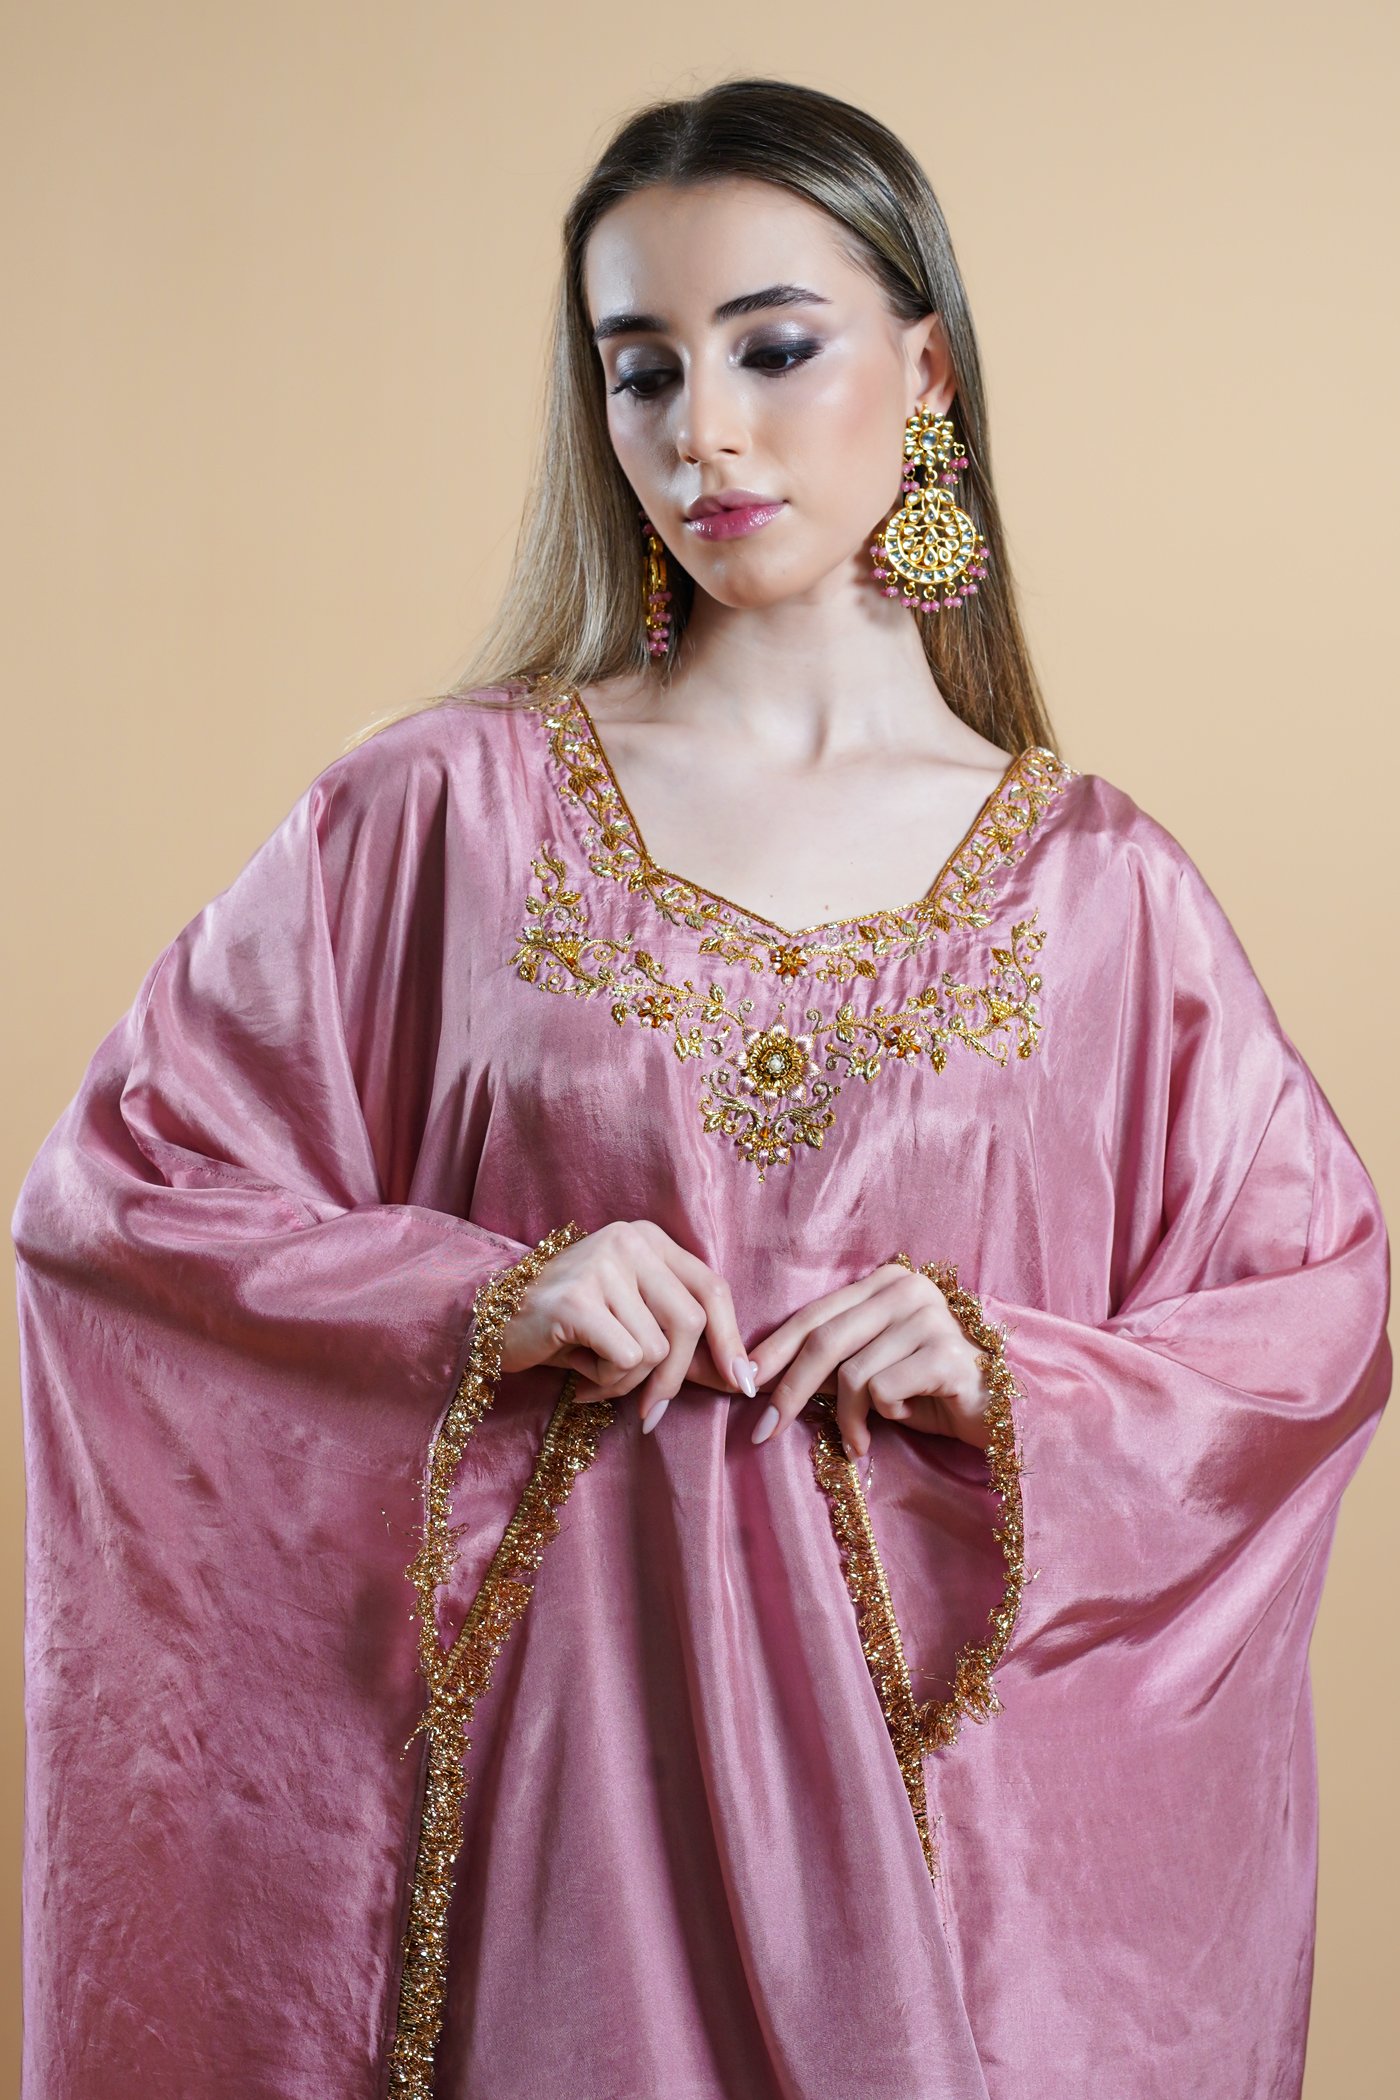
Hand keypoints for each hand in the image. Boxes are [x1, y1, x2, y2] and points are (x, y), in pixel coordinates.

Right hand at [499, 1220, 757, 1430]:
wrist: (489, 1325)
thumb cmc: (568, 1331)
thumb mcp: (631, 1327)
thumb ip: (681, 1345)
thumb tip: (740, 1376)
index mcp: (648, 1239)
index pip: (711, 1288)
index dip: (731, 1340)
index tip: (741, 1383)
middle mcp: (628, 1240)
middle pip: (690, 1321)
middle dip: (676, 1378)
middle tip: (650, 1412)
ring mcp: (601, 1264)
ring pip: (654, 1348)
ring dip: (628, 1383)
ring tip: (594, 1377)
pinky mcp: (576, 1298)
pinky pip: (624, 1359)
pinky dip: (606, 1384)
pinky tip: (578, 1379)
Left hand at [744, 1262, 990, 1455]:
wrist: (1006, 1411)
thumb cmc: (934, 1392)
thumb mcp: (875, 1370)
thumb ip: (834, 1362)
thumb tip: (765, 1379)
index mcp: (885, 1282)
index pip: (814, 1314)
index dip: (773, 1350)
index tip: (741, 1381)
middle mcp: (908, 1289)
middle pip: (824, 1340)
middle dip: (787, 1390)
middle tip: (764, 1430)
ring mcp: (930, 1318)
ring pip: (851, 1373)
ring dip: (846, 1419)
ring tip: (859, 1441)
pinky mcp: (946, 1353)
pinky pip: (883, 1390)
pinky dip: (882, 1416)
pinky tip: (906, 1419)